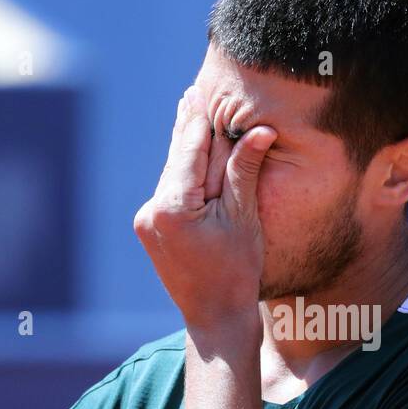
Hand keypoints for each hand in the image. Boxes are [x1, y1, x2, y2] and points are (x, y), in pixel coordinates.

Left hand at [133, 84, 276, 330]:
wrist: (216, 317)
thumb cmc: (238, 272)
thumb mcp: (244, 219)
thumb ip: (244, 171)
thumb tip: (260, 131)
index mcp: (173, 207)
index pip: (191, 151)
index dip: (200, 120)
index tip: (202, 91)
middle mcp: (152, 211)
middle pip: (178, 159)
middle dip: (188, 127)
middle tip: (191, 91)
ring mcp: (146, 221)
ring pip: (173, 175)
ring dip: (187, 150)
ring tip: (190, 111)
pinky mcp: (150, 229)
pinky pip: (171, 193)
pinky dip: (185, 175)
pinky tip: (191, 154)